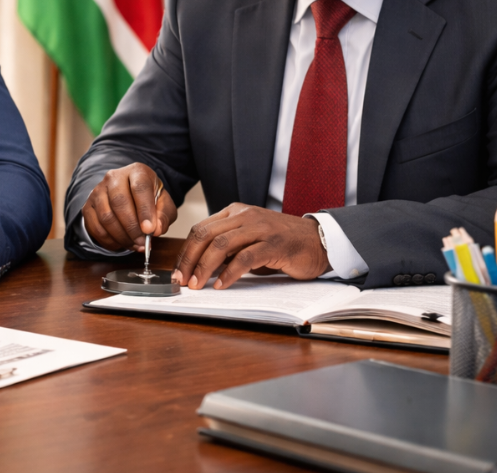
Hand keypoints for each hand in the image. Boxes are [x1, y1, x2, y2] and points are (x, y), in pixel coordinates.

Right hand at [81, 163, 176, 250]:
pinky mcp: (88, 206)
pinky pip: (95, 227)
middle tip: (142, 242)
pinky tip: (121, 243)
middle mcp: (114, 177)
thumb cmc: (148, 200)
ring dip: (121, 236)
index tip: (149, 230)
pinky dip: (109, 241)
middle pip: (119, 202)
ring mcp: (98, 191)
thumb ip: (163, 215)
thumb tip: (156, 229)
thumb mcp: (164, 205)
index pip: (139, 188)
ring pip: (106, 216)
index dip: (144, 210)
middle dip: (132, 227)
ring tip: (134, 245)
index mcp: (137, 172)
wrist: (129, 197)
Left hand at [171, 204, 329, 289]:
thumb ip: (228, 248)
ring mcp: (260, 228)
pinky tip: (221, 285)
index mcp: (235, 212)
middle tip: (182, 281)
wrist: (319, 242)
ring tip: (197, 285)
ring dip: (204, 267)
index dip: (185, 251)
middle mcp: (245, 216)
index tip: (178, 272)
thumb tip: (200, 268)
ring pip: (221, 245)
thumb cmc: (282, 244)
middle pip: (205, 235)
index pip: (201, 229)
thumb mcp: (250, 240)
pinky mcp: (274, 244)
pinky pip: (245, 258)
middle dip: (189, 260)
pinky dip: (229, 273)